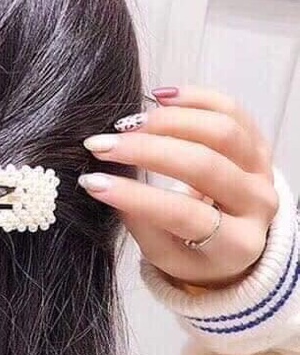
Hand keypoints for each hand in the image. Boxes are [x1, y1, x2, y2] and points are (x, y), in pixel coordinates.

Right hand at [79, 86, 278, 288]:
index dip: (134, 196)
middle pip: (203, 165)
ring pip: (221, 130)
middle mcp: (258, 204)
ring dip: (167, 121)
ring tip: (127, 124)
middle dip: (145, 151)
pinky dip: (194, 98)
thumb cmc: (195, 254)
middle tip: (102, 146)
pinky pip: (232, 110)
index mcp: (235, 244)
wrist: (238, 244)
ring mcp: (263, 170)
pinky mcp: (259, 144)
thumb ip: (143, 226)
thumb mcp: (166, 257)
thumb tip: (109, 187)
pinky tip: (158, 97)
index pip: (182, 213)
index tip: (93, 183)